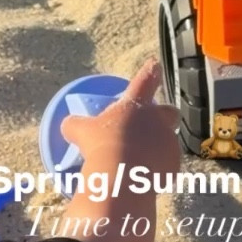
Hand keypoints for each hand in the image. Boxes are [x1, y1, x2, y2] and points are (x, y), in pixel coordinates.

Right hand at [61, 59, 180, 181]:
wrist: (121, 176)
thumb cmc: (100, 146)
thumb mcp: (81, 132)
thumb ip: (76, 125)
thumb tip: (68, 125)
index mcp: (136, 105)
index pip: (144, 81)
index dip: (149, 72)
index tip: (154, 63)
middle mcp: (157, 120)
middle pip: (170, 113)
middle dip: (163, 118)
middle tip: (149, 129)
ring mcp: (168, 142)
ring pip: (167, 142)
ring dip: (156, 148)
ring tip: (138, 163)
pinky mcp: (173, 164)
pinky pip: (166, 165)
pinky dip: (157, 170)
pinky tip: (142, 178)